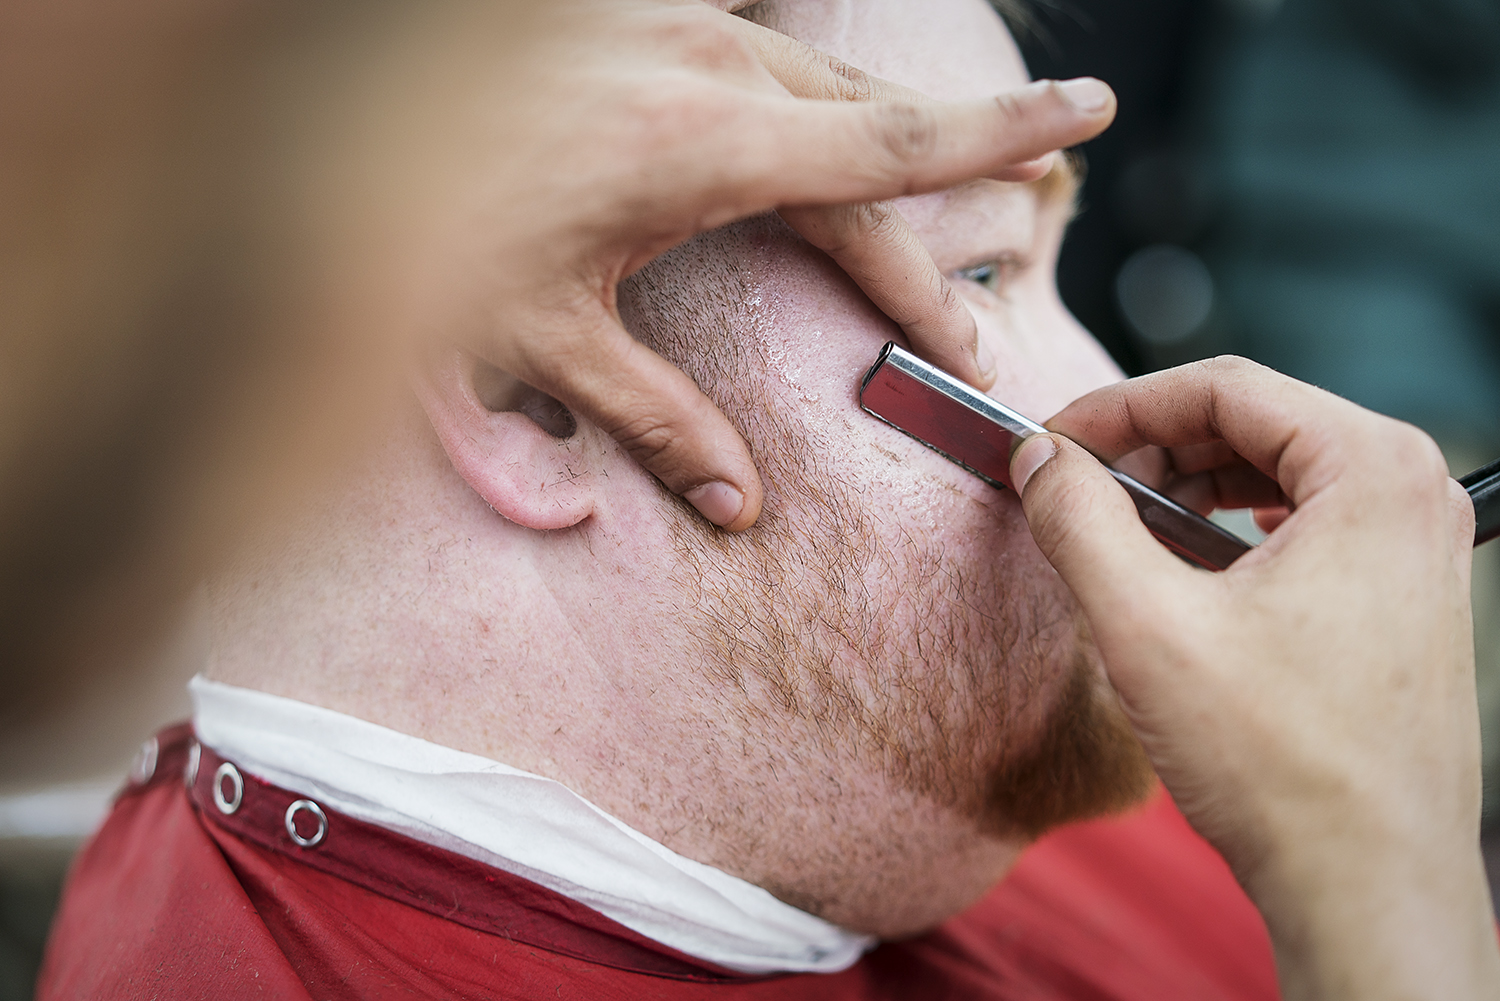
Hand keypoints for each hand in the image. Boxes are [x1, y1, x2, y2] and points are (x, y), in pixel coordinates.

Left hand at [431, 0, 1114, 529]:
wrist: (317, 106)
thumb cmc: (414, 224)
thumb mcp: (537, 340)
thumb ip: (653, 420)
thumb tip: (741, 508)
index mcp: (705, 142)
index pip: (893, 148)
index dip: (1003, 133)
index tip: (1091, 108)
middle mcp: (706, 64)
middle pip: (868, 142)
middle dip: (926, 232)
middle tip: (953, 332)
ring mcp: (670, 27)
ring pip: (819, 91)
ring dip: (874, 164)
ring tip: (903, 240)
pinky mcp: (638, 19)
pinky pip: (758, 59)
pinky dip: (804, 115)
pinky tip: (801, 155)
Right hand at [1008, 357, 1499, 1000]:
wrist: (1366, 883)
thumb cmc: (1283, 764)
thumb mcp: (1146, 625)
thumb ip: (1080, 520)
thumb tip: (1039, 459)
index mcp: (1372, 471)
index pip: (1225, 387)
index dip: (1120, 406)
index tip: (1055, 442)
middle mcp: (1412, 493)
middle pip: (1254, 422)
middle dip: (1151, 446)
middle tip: (1075, 487)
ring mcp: (1416, 546)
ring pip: (1277, 471)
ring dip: (1185, 486)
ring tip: (1116, 527)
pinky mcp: (1402, 594)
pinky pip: (1305, 523)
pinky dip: (1229, 529)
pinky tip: (1175, 568)